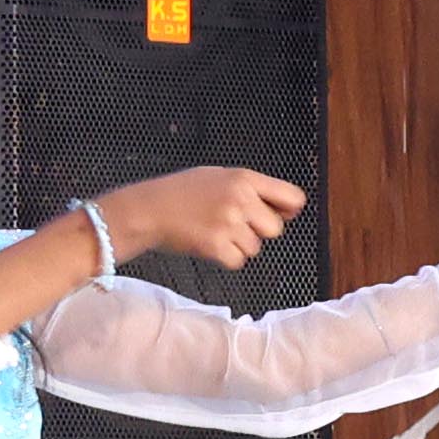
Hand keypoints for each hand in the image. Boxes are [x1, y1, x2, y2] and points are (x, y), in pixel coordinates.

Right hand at [103, 166, 304, 271]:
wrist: (146, 210)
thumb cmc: (179, 193)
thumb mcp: (217, 176)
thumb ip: (252, 188)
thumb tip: (290, 210)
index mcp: (244, 179)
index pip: (292, 197)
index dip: (288, 210)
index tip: (278, 214)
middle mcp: (240, 200)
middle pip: (275, 228)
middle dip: (257, 231)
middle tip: (232, 225)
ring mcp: (228, 224)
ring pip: (256, 248)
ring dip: (238, 245)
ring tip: (213, 232)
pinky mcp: (216, 246)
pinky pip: (238, 261)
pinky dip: (225, 258)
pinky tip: (208, 243)